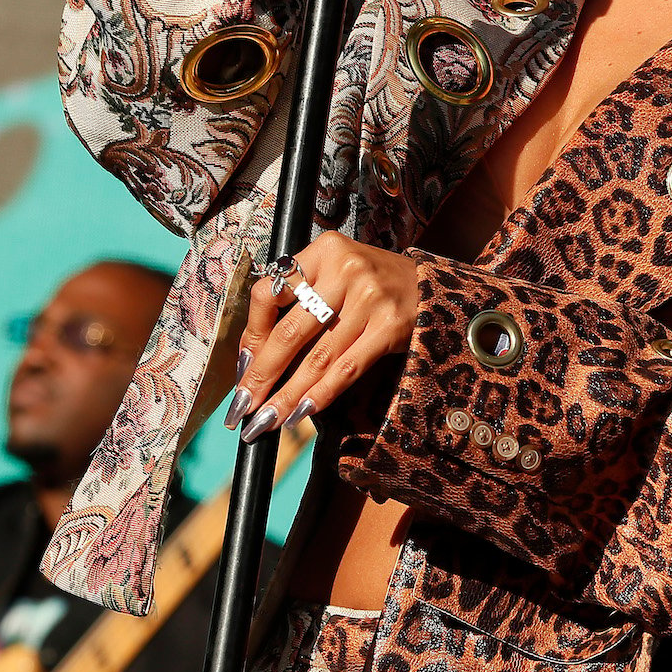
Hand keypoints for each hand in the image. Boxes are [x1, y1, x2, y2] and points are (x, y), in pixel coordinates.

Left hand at [226, 231, 419, 440]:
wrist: (429, 284)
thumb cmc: (370, 283)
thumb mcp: (334, 274)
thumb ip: (297, 302)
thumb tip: (252, 359)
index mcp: (324, 251)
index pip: (270, 292)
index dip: (250, 335)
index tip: (242, 367)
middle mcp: (346, 270)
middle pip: (290, 331)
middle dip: (262, 375)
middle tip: (241, 407)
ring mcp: (370, 299)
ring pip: (317, 357)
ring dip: (287, 395)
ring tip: (266, 420)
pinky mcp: (390, 327)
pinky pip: (347, 369)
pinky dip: (321, 394)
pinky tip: (300, 413)